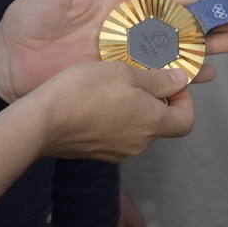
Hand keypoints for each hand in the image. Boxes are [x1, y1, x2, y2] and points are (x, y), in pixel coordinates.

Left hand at [0, 0, 227, 101]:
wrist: (5, 65)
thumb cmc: (27, 22)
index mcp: (119, 4)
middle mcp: (129, 30)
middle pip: (180, 26)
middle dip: (211, 25)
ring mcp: (126, 56)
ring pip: (176, 52)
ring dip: (205, 50)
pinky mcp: (119, 78)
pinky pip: (157, 77)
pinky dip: (182, 77)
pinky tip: (203, 76)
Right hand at [28, 60, 192, 160]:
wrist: (41, 122)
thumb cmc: (84, 92)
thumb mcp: (125, 73)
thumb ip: (157, 79)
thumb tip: (180, 81)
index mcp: (152, 124)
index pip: (186, 121)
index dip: (184, 100)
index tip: (170, 83)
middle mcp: (139, 143)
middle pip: (161, 124)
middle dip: (155, 100)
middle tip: (138, 77)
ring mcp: (116, 151)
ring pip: (137, 128)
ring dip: (133, 108)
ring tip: (113, 85)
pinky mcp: (96, 153)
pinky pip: (116, 134)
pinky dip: (114, 118)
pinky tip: (96, 100)